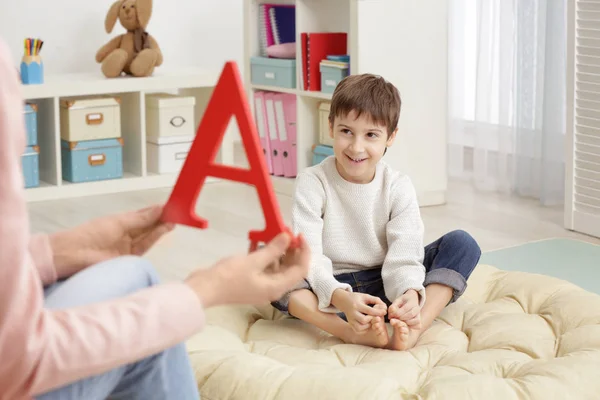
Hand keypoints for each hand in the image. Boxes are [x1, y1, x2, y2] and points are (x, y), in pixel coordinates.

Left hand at [50, 205, 173, 278]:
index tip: (171, 204)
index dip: (157, 210)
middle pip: (149, 225)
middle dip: (162, 218)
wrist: (74, 255)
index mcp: (121, 221)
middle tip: (177, 212)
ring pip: (149, 235)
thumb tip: (159, 207)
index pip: (144, 214)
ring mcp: (128, 245)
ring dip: (161, 227)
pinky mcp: (130, 258)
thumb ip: (141, 218)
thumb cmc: (90, 234)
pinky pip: (146, 245)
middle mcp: (126, 233)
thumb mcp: (119, 222)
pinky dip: (155, 237)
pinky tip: (163, 228)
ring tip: (174, 220)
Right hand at [185, 232, 309, 307]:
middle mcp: (272, 288)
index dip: (304, 252)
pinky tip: (256, 240)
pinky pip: (262, 266)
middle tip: (286, 230)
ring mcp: (260, 285)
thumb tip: (288, 237)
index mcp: (276, 287)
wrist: (203, 289)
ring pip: (276, 265)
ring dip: (276, 249)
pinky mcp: (250, 280)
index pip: (300, 270)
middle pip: (289, 268)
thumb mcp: (253, 261)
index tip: (299, 235)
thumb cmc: (229, 277)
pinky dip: (262, 253)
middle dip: (290, 249)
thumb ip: (273, 249)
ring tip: (273, 232)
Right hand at [332, 290, 386, 333]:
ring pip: (360, 327)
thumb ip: (375, 300)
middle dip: (372, 319)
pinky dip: (364, 329)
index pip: (369, 310)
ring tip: (371, 320)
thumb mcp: (365, 296)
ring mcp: (350, 320)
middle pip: (364, 320)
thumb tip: (384, 307)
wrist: (343, 301)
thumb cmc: (357, 298)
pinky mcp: (350, 324)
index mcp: (357, 305)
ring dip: (369, 325)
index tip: (384, 312)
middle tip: (376, 316)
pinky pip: (358, 330)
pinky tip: (367, 324)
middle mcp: (352, 313)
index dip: (378, 312)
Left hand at [388, 289, 421, 328]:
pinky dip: (411, 326)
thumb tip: (390, 315)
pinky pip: (417, 326)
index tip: (391, 315)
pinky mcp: (419, 321)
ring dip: (406, 323)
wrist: (411, 301)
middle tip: (394, 319)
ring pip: (416, 321)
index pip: (405, 308)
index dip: (397, 313)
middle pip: (411, 314)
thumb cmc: (403, 302)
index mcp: (412, 302)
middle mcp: (417, 308)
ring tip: (399, 321)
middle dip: (401, 318)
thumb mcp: (397, 301)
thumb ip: (393, 307)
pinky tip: (404, 324)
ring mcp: (419, 315)